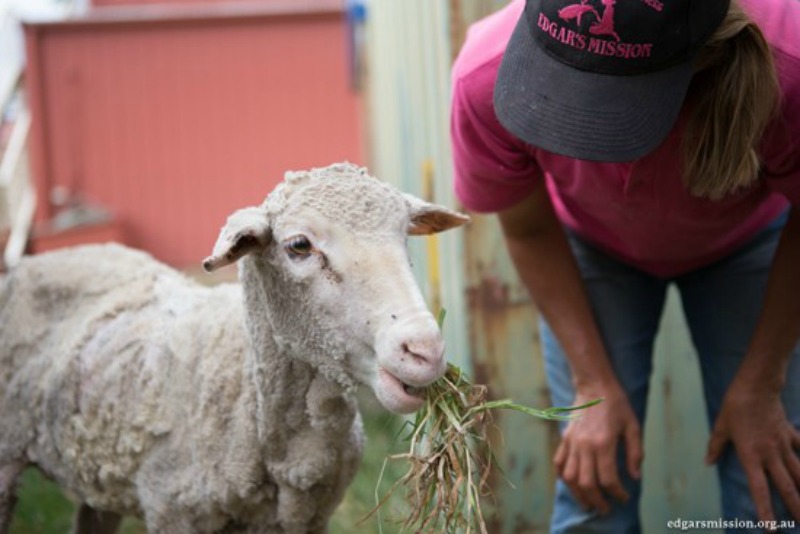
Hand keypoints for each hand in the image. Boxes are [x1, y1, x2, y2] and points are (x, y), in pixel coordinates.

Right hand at [554, 387, 642, 513]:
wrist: (594, 385)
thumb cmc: (617, 404)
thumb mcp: (633, 426)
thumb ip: (635, 453)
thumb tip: (635, 476)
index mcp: (603, 443)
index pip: (608, 478)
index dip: (617, 493)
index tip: (624, 497)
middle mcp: (585, 445)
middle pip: (587, 483)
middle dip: (597, 500)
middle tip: (605, 509)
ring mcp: (572, 443)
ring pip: (570, 477)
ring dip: (578, 494)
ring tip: (588, 503)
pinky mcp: (565, 439)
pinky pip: (559, 463)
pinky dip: (564, 478)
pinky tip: (572, 485)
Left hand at [706, 382, 799, 522]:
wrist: (756, 386)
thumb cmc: (735, 406)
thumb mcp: (720, 426)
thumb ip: (715, 446)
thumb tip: (707, 462)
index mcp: (751, 455)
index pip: (759, 488)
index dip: (765, 509)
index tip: (771, 528)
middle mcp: (770, 454)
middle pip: (786, 486)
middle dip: (795, 508)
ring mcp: (783, 445)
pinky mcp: (790, 434)